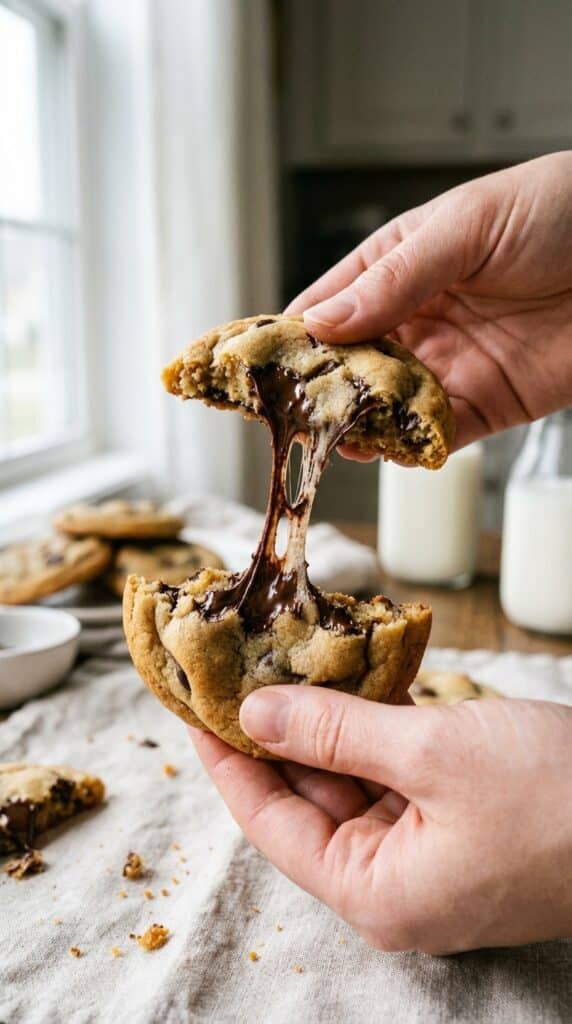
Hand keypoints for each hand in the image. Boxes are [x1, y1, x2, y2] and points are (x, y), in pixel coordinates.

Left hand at [191, 686, 571, 952]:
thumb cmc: (557, 799)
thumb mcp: (432, 753)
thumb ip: (336, 732)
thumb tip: (256, 712)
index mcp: (376, 892)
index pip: (270, 824)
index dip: (227, 762)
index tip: (194, 710)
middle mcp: (395, 882)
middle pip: (308, 801)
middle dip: (275, 733)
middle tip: (238, 671)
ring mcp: (430, 852)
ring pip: (352, 781)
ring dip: (326, 723)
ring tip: (285, 663)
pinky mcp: (459, 820)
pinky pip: (396, 773)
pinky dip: (374, 728)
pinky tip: (353, 679)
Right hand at [286, 152, 571, 452]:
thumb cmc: (559, 209)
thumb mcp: (464, 228)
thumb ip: (393, 280)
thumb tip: (320, 323)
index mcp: (400, 265)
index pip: (330, 304)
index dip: (292, 335)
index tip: (256, 366)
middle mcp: (419, 318)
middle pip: (351, 364)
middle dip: (321, 390)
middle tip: (291, 414)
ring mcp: (450, 364)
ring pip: (388, 406)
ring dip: (361, 424)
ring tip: (333, 437)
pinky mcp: (488, 404)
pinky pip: (439, 434)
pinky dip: (412, 446)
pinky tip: (388, 450)